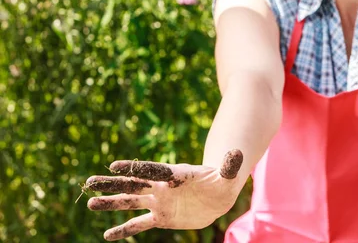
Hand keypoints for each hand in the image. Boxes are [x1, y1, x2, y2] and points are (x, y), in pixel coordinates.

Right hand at [85, 150, 243, 240]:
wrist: (218, 196)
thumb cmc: (222, 182)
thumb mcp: (228, 176)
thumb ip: (229, 166)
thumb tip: (238, 153)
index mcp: (175, 174)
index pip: (152, 170)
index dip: (134, 168)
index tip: (114, 166)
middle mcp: (162, 187)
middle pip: (134, 184)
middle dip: (112, 184)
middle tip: (89, 182)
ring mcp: (160, 202)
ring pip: (131, 203)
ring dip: (111, 204)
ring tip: (90, 203)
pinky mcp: (161, 217)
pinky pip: (139, 224)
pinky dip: (124, 230)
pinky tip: (106, 236)